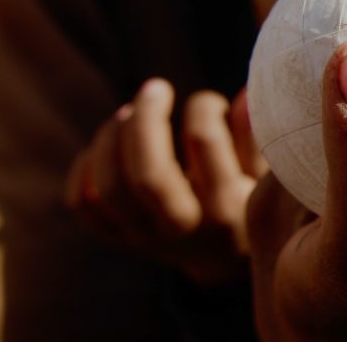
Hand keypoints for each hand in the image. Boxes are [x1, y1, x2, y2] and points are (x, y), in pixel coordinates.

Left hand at [66, 79, 264, 287]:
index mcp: (226, 208)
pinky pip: (84, 205)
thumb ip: (255, 136)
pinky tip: (105, 147)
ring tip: (129, 112)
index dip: (204, 106)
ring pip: (110, 186)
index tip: (209, 102)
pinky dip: (84, 170)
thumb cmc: (249, 199)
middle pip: (147, 172)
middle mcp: (183, 229)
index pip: (204, 142)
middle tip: (156, 88)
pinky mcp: (120, 239)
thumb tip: (245, 94)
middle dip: (147, 118)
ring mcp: (146, 238)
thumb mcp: (263, 172)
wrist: (223, 258)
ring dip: (113, 137)